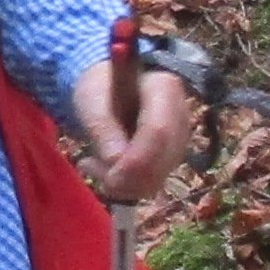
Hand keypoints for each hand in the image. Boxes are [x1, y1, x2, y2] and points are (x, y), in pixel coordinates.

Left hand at [74, 55, 197, 207]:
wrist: (116, 84)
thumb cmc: (102, 87)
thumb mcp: (92, 99)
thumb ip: (102, 127)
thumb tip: (115, 161)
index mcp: (164, 89)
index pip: (159, 131)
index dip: (136, 160)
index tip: (109, 175)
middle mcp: (181, 118)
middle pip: (163, 160)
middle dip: (126, 178)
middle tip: (87, 166)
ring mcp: (179, 141)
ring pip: (158, 178)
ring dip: (122, 184)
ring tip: (90, 164)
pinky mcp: (170, 158)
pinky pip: (151, 182)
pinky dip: (125, 186)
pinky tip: (104, 171)